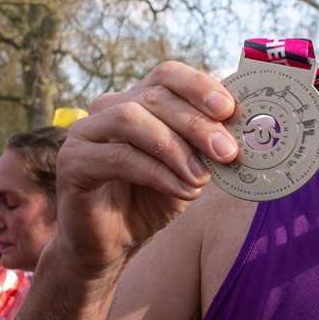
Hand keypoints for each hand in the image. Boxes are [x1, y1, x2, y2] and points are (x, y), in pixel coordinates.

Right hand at [53, 62, 237, 274]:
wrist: (113, 245)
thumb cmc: (153, 201)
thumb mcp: (191, 169)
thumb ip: (210, 148)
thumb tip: (246, 129)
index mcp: (139, 101)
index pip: (168, 75)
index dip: (200, 86)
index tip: (229, 110)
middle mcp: (108, 109)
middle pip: (155, 96)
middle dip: (197, 124)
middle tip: (227, 153)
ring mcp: (85, 133)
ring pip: (131, 118)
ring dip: (175, 147)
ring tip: (201, 178)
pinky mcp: (72, 162)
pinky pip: (118, 157)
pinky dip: (156, 173)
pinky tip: (181, 190)